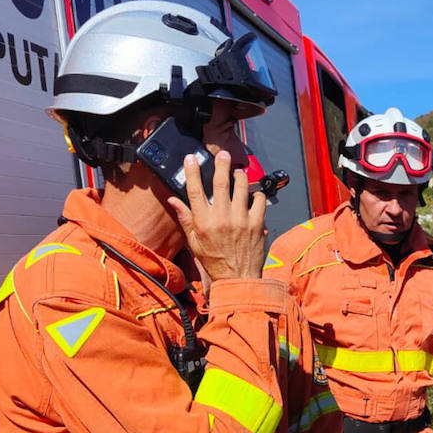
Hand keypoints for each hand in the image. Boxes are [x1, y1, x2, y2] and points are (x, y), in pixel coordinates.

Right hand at [167, 151, 266, 280]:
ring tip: (239, 173)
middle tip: (222, 153)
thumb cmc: (215, 262)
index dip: (192, 172)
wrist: (238, 279)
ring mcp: (241, 220)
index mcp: (203, 222)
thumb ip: (185, 218)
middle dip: (221, 165)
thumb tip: (173, 200)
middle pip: (221, 183)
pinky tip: (253, 195)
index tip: (191, 158)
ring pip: (242, 187)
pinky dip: (257, 194)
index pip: (195, 191)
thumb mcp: (194, 242)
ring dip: (240, 176)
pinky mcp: (257, 224)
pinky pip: (259, 200)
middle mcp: (221, 218)